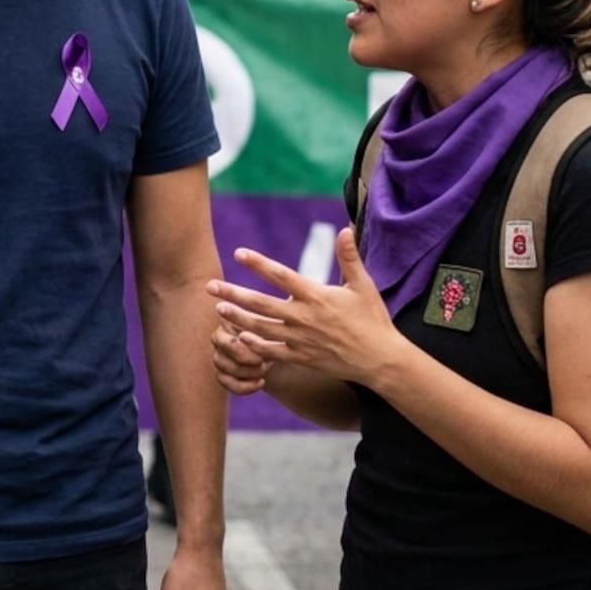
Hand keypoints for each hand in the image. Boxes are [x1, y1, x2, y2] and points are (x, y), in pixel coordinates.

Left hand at [207, 228, 400, 386]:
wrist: (379, 360)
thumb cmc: (373, 319)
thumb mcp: (363, 284)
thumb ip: (349, 256)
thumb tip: (344, 228)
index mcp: (316, 295)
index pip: (280, 275)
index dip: (258, 263)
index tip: (239, 253)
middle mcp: (303, 317)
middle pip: (260, 304)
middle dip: (232, 294)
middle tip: (210, 286)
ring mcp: (300, 340)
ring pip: (260, 328)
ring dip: (236, 319)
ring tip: (218, 310)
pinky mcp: (301, 357)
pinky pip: (271, 353)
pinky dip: (254, 346)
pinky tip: (240, 337)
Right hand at [211, 315, 272, 394]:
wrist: (279, 345)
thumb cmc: (276, 330)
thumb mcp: (274, 326)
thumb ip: (264, 327)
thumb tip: (253, 335)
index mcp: (227, 320)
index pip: (229, 341)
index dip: (246, 350)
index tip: (264, 351)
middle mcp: (218, 338)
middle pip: (221, 356)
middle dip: (245, 362)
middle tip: (264, 361)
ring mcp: (219, 356)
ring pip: (224, 371)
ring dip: (248, 373)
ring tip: (266, 367)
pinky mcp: (222, 373)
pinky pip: (227, 384)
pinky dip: (245, 387)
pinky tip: (261, 382)